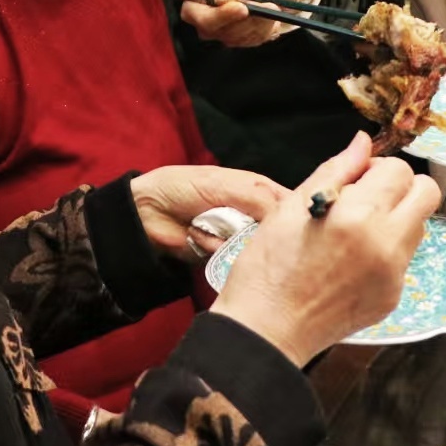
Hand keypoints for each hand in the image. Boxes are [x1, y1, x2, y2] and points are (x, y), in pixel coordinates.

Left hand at [130, 166, 286, 259]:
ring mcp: (239, 238)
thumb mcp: (224, 184)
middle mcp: (254, 216)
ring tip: (209, 228)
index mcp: (260, 191)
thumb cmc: (184, 187)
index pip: (291, 205)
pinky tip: (200, 239)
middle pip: (277, 233)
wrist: (147, 212)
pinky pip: (232, 261)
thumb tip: (288, 217)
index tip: (299, 225)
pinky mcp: (223, 258)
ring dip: (234, 241)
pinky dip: (216, 251)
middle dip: (263, 234)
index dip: (298, 215)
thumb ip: (259, 198)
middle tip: (242, 227)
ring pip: (255, 249)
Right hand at [180, 0, 308, 47]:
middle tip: (269, 5)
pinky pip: (255, 39)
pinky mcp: (243, 39)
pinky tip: (271, 13)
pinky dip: (267, 27)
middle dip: (247, 20)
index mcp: (196, 1)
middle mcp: (207, 21)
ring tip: (272, 4)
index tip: (242, 7)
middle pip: (222, 32)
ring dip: (261, 22)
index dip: (220, 16)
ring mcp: (225, 33)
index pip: (200, 17)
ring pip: (242, 37)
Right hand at [210, 132, 440, 366]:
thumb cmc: (268, 267)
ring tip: (355, 233)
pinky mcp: (393, 297)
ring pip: (419, 226)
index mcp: (359, 216)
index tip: (356, 181)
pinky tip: (351, 263)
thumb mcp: (291, 206)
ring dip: (396, 218)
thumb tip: (363, 142)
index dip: (377, 168)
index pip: (400, 170)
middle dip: (402, 188)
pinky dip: (385, 252)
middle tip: (368, 198)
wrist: (267, 330)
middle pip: (427, 194)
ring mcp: (393, 274)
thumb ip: (336, 169)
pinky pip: (404, 259)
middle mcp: (386, 244)